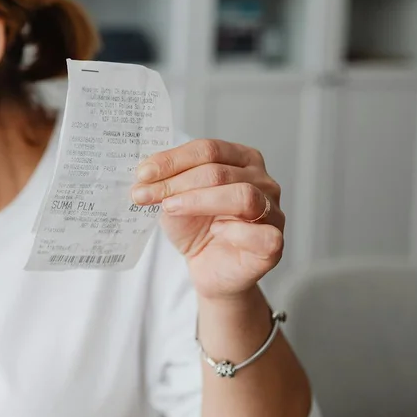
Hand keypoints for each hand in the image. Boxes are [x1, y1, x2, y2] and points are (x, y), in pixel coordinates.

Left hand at [131, 139, 284, 301]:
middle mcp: (263, 181)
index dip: (172, 160)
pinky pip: (260, 233)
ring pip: (241, 196)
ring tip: (169, 208)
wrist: (206, 267)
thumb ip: (165, 182)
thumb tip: (144, 174)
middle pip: (219, 172)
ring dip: (198, 201)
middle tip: (144, 194)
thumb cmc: (197, 227)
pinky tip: (214, 232)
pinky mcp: (274, 243)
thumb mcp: (175, 198)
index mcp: (242, 159)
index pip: (208, 150)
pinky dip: (233, 231)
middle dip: (176, 182)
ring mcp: (273, 212)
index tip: (142, 174)